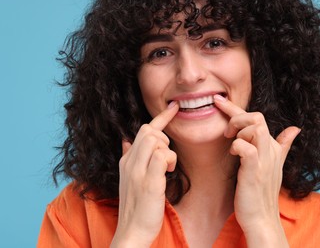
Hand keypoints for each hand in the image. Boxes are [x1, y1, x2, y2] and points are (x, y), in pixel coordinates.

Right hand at [111, 102, 178, 247]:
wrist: (131, 231)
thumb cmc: (136, 205)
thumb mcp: (128, 179)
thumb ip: (129, 157)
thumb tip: (126, 140)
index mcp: (126, 160)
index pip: (142, 131)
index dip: (160, 117)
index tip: (174, 107)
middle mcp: (129, 162)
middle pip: (148, 130)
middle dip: (164, 137)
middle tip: (167, 157)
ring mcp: (137, 171)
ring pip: (154, 139)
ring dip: (167, 150)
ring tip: (167, 168)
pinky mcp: (148, 181)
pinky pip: (161, 155)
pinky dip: (169, 159)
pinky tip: (168, 172)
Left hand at [214, 95, 299, 246]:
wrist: (261, 218)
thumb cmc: (261, 191)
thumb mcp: (274, 165)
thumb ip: (283, 145)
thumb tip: (295, 129)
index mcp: (273, 147)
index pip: (258, 119)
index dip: (236, 107)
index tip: (219, 101)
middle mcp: (271, 151)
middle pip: (258, 117)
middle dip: (237, 116)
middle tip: (227, 131)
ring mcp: (264, 160)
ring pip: (256, 128)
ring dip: (239, 130)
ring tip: (231, 142)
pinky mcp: (255, 171)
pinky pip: (247, 148)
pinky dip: (237, 145)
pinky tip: (233, 153)